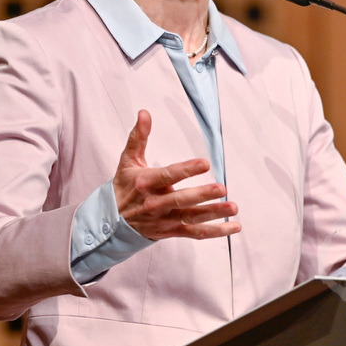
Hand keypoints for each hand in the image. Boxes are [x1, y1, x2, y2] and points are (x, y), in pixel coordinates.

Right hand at [113, 110, 239, 239]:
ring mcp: (165, 219)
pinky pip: (195, 233)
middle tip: (221, 188)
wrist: (112, 222)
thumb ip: (139, 136)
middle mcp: (156, 203)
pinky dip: (215, 231)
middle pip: (182, 199)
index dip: (186, 170)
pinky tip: (233, 227)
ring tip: (233, 208)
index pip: (168, 175)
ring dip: (214, 214)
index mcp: (146, 182)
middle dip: (202, 195)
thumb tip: (144, 113)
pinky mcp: (172, 231)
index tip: (204, 163)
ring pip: (192, 218)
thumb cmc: (125, 186)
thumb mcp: (128, 161)